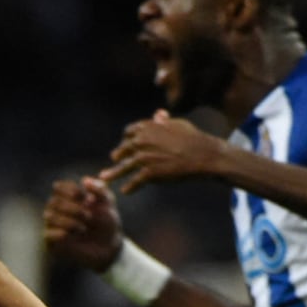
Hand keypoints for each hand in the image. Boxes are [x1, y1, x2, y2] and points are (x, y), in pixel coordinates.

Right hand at [43, 176, 123, 271]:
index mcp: (67, 198)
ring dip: (67, 221)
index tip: (83, 196)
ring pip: (49, 216)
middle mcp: (57, 210)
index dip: (68, 190)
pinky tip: (70, 234)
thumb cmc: (107, 222)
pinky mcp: (52, 242)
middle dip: (71, 208)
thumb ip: (99, 190)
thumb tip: (85, 180)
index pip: (58, 187)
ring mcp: (53, 226)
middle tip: (88, 216)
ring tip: (83, 227)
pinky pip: (48, 234)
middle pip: (53, 201)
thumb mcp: (108, 204)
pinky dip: (59, 232)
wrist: (109, 247)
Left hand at [99, 109, 226, 193]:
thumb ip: (164, 121)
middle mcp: (141, 141)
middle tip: (115, 160)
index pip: (129, 133)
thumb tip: (158, 115)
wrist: (202, 154)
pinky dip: (129, 187)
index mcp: (147, 128)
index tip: (127, 145)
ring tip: (104, 179)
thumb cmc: (193, 138)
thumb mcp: (177, 124)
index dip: (127, 139)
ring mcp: (144, 158)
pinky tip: (125, 191)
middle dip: (118, 155)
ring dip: (113, 174)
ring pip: (124, 167)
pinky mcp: (149, 173)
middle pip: (123, 150)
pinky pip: (135, 181)